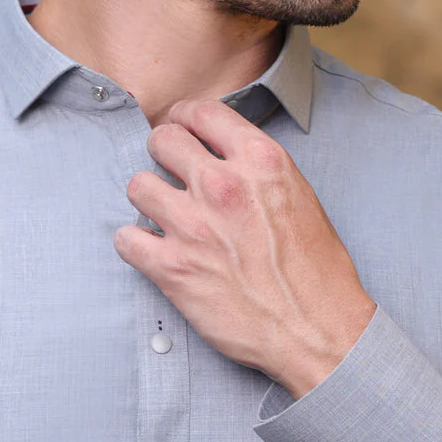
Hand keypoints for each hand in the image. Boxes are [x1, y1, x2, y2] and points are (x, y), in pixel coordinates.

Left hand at [113, 98, 376, 398]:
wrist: (314, 329)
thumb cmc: (316, 273)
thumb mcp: (301, 198)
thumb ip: (260, 172)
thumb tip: (229, 161)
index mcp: (260, 162)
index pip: (202, 112)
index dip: (185, 119)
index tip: (182, 131)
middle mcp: (223, 186)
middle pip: (162, 141)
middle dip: (162, 154)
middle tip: (169, 173)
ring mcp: (193, 226)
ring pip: (138, 185)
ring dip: (148, 199)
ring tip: (162, 216)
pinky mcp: (171, 268)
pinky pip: (125, 239)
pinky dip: (134, 245)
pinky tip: (151, 251)